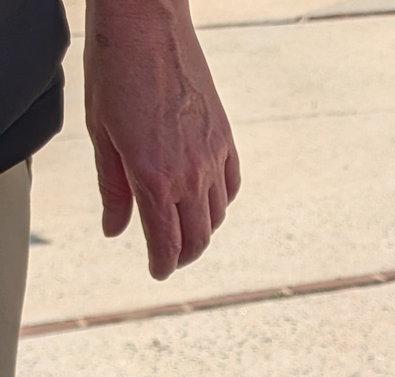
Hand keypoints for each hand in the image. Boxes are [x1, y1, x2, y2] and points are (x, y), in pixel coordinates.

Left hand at [84, 0, 239, 280]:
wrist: (146, 23)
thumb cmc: (115, 70)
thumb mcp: (100, 134)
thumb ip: (112, 188)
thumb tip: (115, 229)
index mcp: (154, 179)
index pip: (166, 242)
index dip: (162, 264)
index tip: (157, 272)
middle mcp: (190, 175)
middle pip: (197, 238)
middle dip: (184, 255)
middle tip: (171, 259)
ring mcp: (212, 157)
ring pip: (217, 216)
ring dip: (202, 231)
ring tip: (187, 232)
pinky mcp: (224, 138)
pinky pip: (231, 186)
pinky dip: (221, 202)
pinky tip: (208, 201)